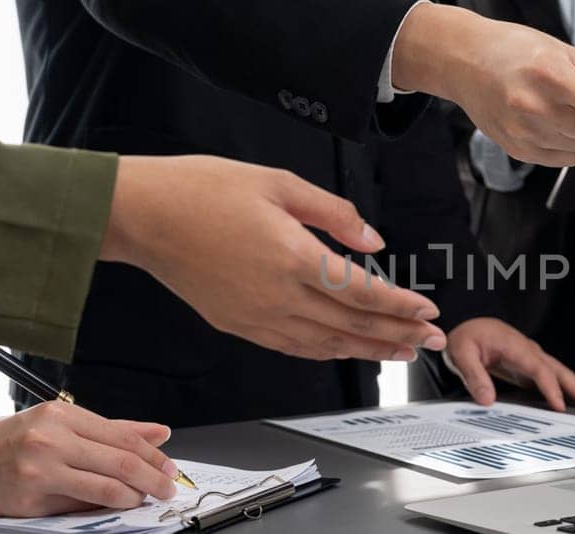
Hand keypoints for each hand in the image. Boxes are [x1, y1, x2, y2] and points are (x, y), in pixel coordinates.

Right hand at [0, 402, 176, 516]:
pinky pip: (80, 506)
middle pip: (120, 461)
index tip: (170, 467)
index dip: (153, 455)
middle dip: (153, 477)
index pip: (123, 436)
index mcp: (62, 415)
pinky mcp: (30, 498)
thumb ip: (113, 429)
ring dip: (134, 496)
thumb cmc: (15, 441)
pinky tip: (118, 506)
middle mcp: (52, 439)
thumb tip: (160, 434)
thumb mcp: (62, 423)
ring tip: (146, 499)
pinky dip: (106, 508)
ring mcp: (40, 469)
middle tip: (168, 487)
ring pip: (105, 487)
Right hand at [101, 155, 446, 361]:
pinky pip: (294, 347)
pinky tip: (346, 350)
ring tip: (401, 353)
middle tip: (431, 341)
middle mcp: (278, 295)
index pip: (362, 292)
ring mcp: (257, 316)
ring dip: (368, 350)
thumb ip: (333, 213)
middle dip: (398, 334)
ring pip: (326, 344)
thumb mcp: (278, 184)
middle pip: (352, 324)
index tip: (428, 311)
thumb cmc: (202, 190)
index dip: (401, 306)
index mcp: (293, 256)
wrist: (143, 215)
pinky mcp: (239, 325)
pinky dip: (327, 351)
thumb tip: (373, 240)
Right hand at [390, 3, 574, 166]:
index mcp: (552, 73)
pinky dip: (565, 147)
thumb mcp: (565, 54)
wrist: (466, 60)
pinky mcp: (514, 147)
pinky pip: (559, 159)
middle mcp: (535, 105)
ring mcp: (522, 129)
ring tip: (555, 107)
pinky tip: (547, 124)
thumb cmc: (520, 51)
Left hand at [443, 318, 574, 411]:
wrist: (469, 329)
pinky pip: (556, 378)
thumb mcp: (460, 354)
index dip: (550, 387)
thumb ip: (473, 376)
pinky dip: (572, 388)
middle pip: (559, 370)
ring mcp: (533, 358)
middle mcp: (529, 350)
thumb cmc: (465, 339)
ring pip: (562, 374)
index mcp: (514, 346)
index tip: (559, 405)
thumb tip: (487, 399)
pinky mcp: (532, 367)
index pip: (537, 368)